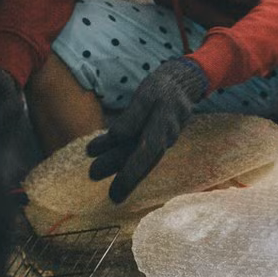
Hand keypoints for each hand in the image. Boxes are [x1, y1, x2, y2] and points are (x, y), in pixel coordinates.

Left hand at [86, 58, 206, 202]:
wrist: (183, 81)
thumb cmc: (162, 87)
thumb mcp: (146, 95)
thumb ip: (132, 116)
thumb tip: (116, 136)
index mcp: (163, 125)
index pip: (146, 153)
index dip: (131, 173)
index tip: (117, 191)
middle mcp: (165, 136)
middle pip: (142, 160)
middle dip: (124, 178)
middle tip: (109, 195)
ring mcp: (162, 137)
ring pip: (138, 154)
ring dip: (118, 163)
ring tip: (94, 171)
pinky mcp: (158, 135)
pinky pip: (139, 147)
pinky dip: (123, 153)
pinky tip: (106, 155)